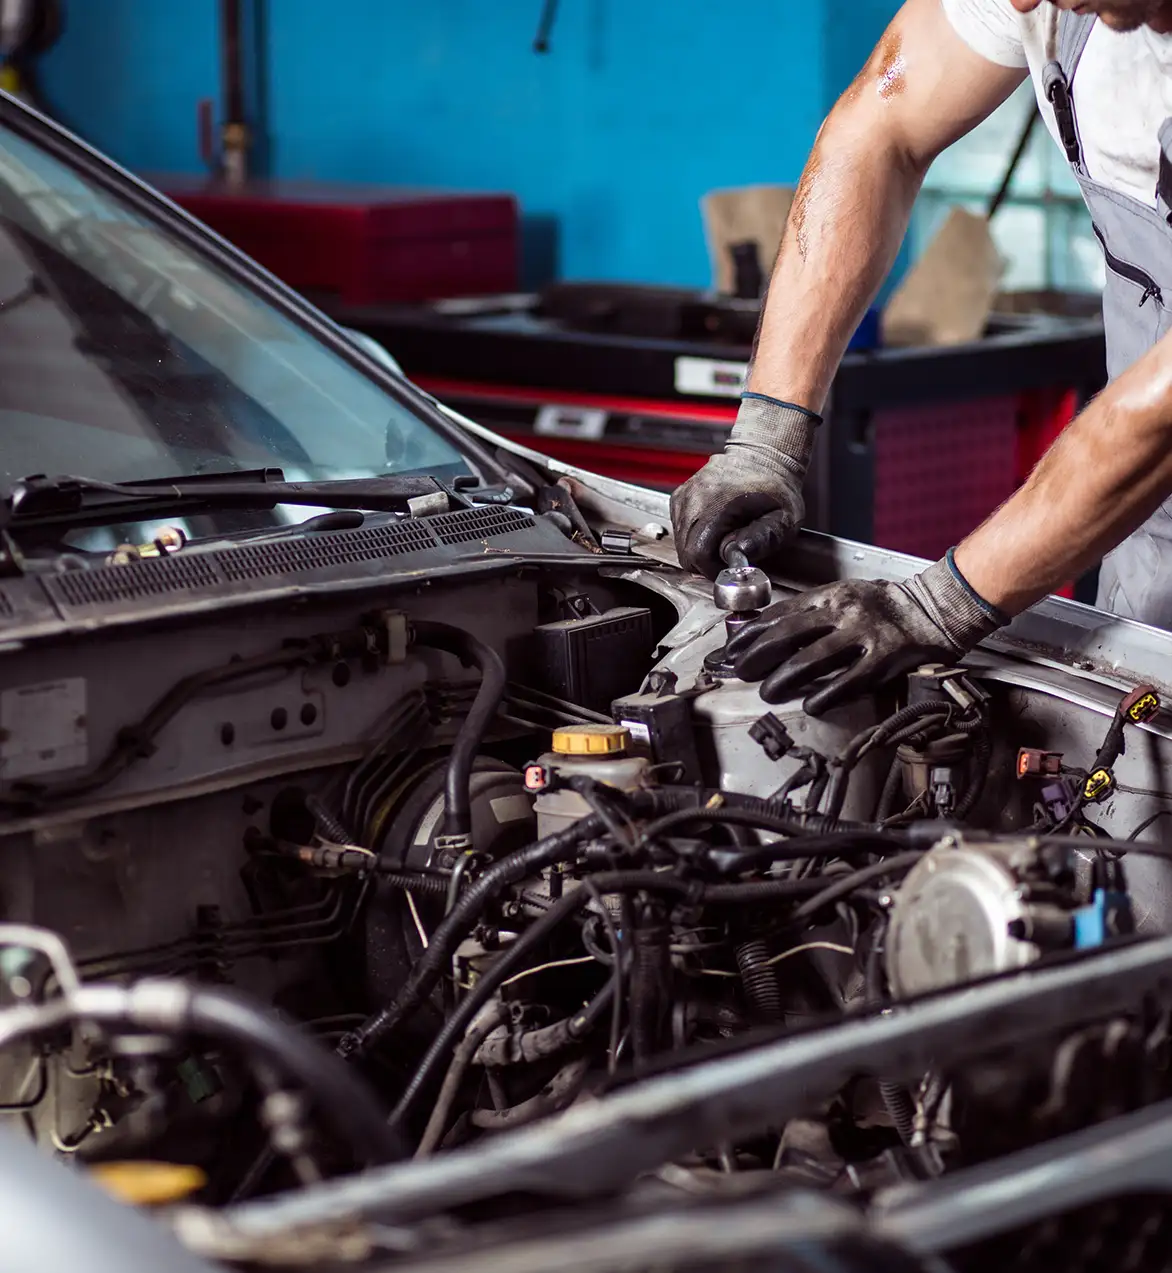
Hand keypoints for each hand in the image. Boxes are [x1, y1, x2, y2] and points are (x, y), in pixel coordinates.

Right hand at [670, 394, 819, 578]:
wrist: (763, 455)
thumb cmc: (775, 486)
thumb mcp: (783, 517)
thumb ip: (763, 539)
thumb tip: (739, 554)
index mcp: (718, 503)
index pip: (697, 553)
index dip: (713, 568)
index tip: (729, 565)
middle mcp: (694, 498)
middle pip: (685, 552)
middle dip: (707, 562)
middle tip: (729, 553)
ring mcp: (684, 496)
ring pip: (680, 543)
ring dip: (700, 548)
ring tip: (725, 536)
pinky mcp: (680, 497)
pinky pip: (679, 529)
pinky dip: (693, 536)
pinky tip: (714, 527)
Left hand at [727, 554, 1007, 715]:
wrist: (933, 608)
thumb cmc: (882, 607)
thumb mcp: (842, 596)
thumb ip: (809, 612)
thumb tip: (765, 632)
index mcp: (828, 595)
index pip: (778, 614)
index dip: (749, 634)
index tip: (730, 650)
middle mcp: (842, 611)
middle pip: (787, 635)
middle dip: (757, 656)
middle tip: (741, 672)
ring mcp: (863, 635)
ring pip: (812, 659)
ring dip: (783, 678)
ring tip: (767, 692)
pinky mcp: (884, 659)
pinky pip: (849, 681)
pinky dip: (825, 695)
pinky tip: (811, 706)